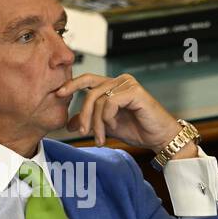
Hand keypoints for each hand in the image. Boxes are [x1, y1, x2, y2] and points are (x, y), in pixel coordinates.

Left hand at [56, 72, 194, 156]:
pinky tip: (114, 127)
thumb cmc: (137, 130)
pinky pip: (110, 103)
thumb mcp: (106, 126)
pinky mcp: (135, 91)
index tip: (58, 94)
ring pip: (99, 100)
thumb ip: (90, 121)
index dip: (71, 85)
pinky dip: (108, 118)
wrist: (159, 138)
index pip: (87, 80)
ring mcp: (128, 84)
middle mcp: (120, 80)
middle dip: (84, 114)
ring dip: (97, 123)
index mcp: (112, 85)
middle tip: (82, 132)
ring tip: (100, 138)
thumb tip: (69, 123)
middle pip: (90, 92)